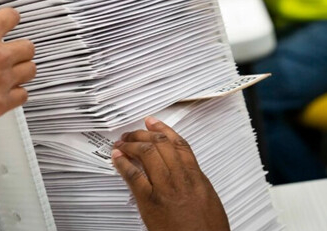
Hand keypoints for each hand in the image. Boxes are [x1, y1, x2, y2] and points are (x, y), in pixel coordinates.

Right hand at [0, 5, 34, 128]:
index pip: (11, 17)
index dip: (9, 19)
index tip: (8, 22)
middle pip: (28, 47)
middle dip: (19, 49)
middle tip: (10, 53)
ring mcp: (2, 80)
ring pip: (30, 70)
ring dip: (22, 70)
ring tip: (10, 73)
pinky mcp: (1, 103)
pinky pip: (23, 95)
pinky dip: (17, 93)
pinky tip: (6, 92)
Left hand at [112, 117, 229, 230]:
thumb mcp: (208, 200)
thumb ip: (196, 182)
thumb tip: (187, 172)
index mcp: (196, 178)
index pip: (179, 145)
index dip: (164, 130)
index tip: (154, 123)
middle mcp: (182, 179)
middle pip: (161, 145)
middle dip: (143, 134)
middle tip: (133, 133)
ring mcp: (166, 189)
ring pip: (147, 154)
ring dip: (131, 144)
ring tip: (122, 143)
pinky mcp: (151, 202)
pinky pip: (134, 176)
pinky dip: (123, 164)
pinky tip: (117, 158)